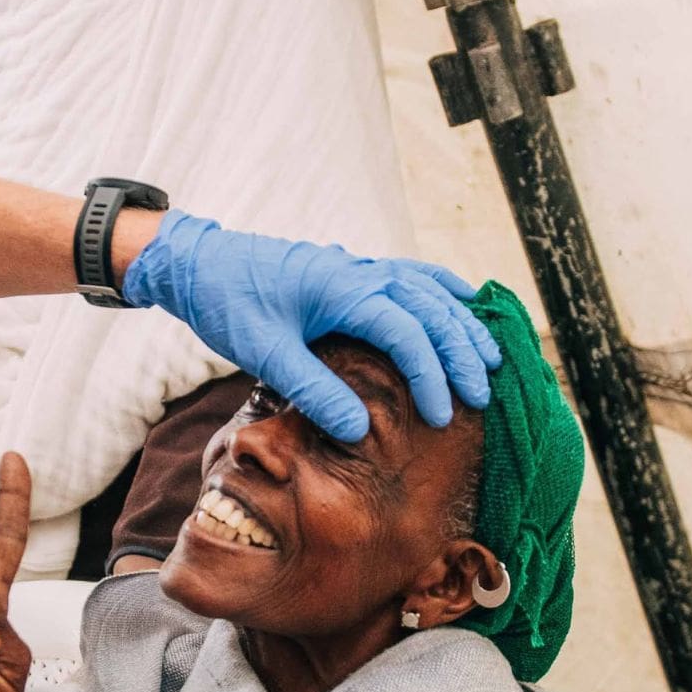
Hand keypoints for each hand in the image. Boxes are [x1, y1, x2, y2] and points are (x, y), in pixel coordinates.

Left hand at [121, 210, 502, 441]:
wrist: (198, 262)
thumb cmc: (227, 303)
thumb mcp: (263, 352)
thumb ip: (312, 388)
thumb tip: (361, 429)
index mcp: (342, 288)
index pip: (407, 332)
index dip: (432, 375)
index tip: (443, 416)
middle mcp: (359, 271)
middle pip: (431, 309)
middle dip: (462, 353)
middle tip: (485, 397)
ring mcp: (357, 266)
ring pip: (428, 289)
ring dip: (461, 322)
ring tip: (493, 357)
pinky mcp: (350, 271)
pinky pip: (409, 274)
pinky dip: (442, 289)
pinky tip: (463, 300)